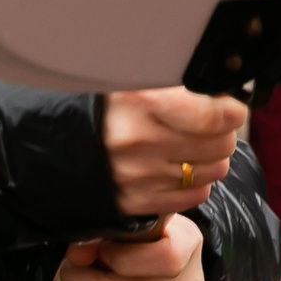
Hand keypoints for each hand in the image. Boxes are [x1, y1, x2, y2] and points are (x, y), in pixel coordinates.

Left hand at [50, 214, 204, 280]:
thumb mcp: (130, 216)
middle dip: (74, 278)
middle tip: (72, 265)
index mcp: (187, 247)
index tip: (103, 249)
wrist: (157, 267)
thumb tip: (78, 252)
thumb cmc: (140, 236)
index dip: (120, 256)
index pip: (163, 260)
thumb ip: (106, 227)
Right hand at [102, 87, 245, 217]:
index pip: (213, 116)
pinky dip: (194, 182)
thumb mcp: (130, 77)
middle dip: (222, 132)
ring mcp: (138, 176)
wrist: (49, 141)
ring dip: (211, 157)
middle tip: (209, 123)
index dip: (230, 110)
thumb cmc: (97, 104)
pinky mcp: (136, 202)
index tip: (229, 106)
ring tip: (191, 144)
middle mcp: (139, 140)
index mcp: (139, 101)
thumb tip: (222, 89)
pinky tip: (177, 166)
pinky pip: (193, 195)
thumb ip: (174, 81)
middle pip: (219, 144)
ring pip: (212, 171)